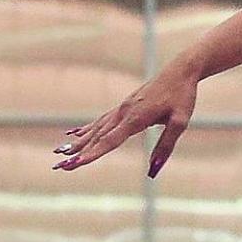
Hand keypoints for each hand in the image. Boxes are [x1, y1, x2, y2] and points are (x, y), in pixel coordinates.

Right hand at [53, 63, 199, 177]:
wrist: (182, 69)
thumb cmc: (183, 95)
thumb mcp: (180, 121)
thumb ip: (165, 146)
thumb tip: (153, 172)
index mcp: (137, 117)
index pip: (110, 140)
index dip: (91, 154)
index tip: (72, 164)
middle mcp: (125, 112)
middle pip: (97, 136)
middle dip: (77, 152)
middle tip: (57, 166)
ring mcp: (123, 107)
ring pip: (97, 127)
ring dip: (78, 141)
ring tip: (59, 152)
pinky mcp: (126, 104)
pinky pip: (102, 119)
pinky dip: (87, 128)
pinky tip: (74, 134)